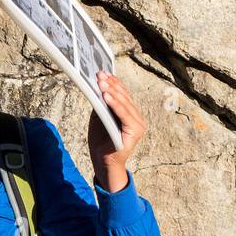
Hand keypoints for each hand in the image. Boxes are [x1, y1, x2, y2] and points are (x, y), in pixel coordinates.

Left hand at [88, 72, 144, 191]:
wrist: (102, 163)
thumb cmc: (101, 141)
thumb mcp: (99, 117)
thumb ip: (102, 104)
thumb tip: (97, 85)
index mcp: (131, 113)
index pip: (124, 93)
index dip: (114, 82)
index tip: (103, 72)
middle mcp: (137, 118)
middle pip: (124, 97)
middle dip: (111, 84)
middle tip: (99, 75)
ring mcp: (138, 125)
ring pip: (124, 104)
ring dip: (112, 91)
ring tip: (101, 83)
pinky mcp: (135, 132)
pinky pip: (124, 115)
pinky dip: (115, 105)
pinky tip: (106, 97)